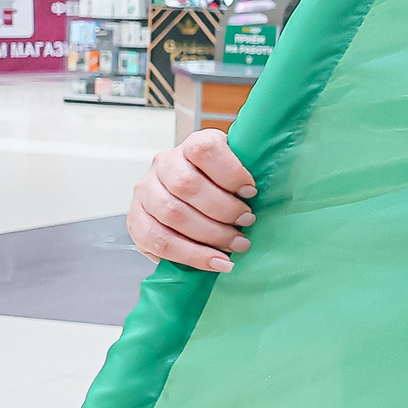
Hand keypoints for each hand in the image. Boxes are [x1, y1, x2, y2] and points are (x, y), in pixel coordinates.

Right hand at [128, 129, 256, 271]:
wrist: (186, 195)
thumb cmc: (221, 183)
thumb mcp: (236, 168)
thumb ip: (246, 174)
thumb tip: (271, 192)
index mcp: (192, 145)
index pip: (204, 150)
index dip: (230, 172)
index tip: (252, 191)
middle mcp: (163, 164)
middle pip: (187, 186)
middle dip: (223, 210)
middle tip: (248, 224)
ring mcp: (145, 191)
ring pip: (172, 214)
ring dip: (209, 236)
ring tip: (237, 246)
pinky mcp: (136, 219)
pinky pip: (157, 241)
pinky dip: (190, 256)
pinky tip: (216, 262)